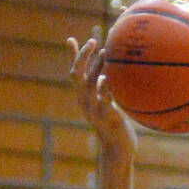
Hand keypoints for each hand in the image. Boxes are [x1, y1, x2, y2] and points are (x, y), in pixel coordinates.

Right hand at [67, 34, 136, 159]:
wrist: (117, 149)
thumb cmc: (113, 122)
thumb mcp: (106, 102)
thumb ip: (104, 86)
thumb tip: (107, 68)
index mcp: (83, 96)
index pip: (75, 72)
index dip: (73, 56)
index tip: (71, 39)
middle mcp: (85, 101)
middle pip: (78, 74)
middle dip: (83, 56)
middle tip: (93, 41)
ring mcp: (94, 109)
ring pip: (90, 83)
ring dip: (97, 66)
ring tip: (107, 52)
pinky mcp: (107, 117)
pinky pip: (104, 99)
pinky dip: (105, 87)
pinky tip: (108, 77)